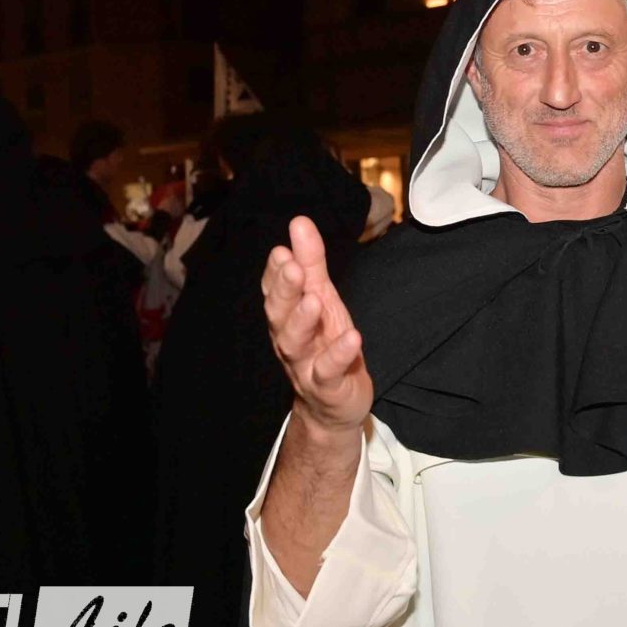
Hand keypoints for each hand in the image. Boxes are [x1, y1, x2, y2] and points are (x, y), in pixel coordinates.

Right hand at [262, 216, 372, 432]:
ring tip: (314, 299)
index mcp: (287, 317)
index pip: (275, 291)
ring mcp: (306, 366)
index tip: (281, 249)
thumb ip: (311, 263)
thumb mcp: (323, 299)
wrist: (335, 404)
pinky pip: (329, 373)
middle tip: (292, 267)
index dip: (275, 272)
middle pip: (279, 315)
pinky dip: (339, 355)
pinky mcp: (328, 388)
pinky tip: (352, 337)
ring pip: (295, 344)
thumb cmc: (326, 344)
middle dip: (284, 290)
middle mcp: (290, 340)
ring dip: (302, 321)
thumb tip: (299, 222)